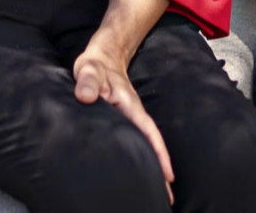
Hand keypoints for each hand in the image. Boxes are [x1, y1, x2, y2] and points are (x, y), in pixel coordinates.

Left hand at [73, 43, 174, 204]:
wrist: (103, 56)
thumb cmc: (96, 65)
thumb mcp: (89, 70)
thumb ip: (87, 82)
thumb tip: (86, 96)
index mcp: (130, 106)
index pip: (149, 133)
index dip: (159, 154)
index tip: (169, 176)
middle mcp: (134, 115)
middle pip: (151, 146)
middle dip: (161, 171)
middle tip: (168, 199)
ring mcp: (130, 118)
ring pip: (145, 145)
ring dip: (153, 167)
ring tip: (159, 193)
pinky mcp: (123, 120)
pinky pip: (136, 142)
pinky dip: (142, 157)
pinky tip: (139, 171)